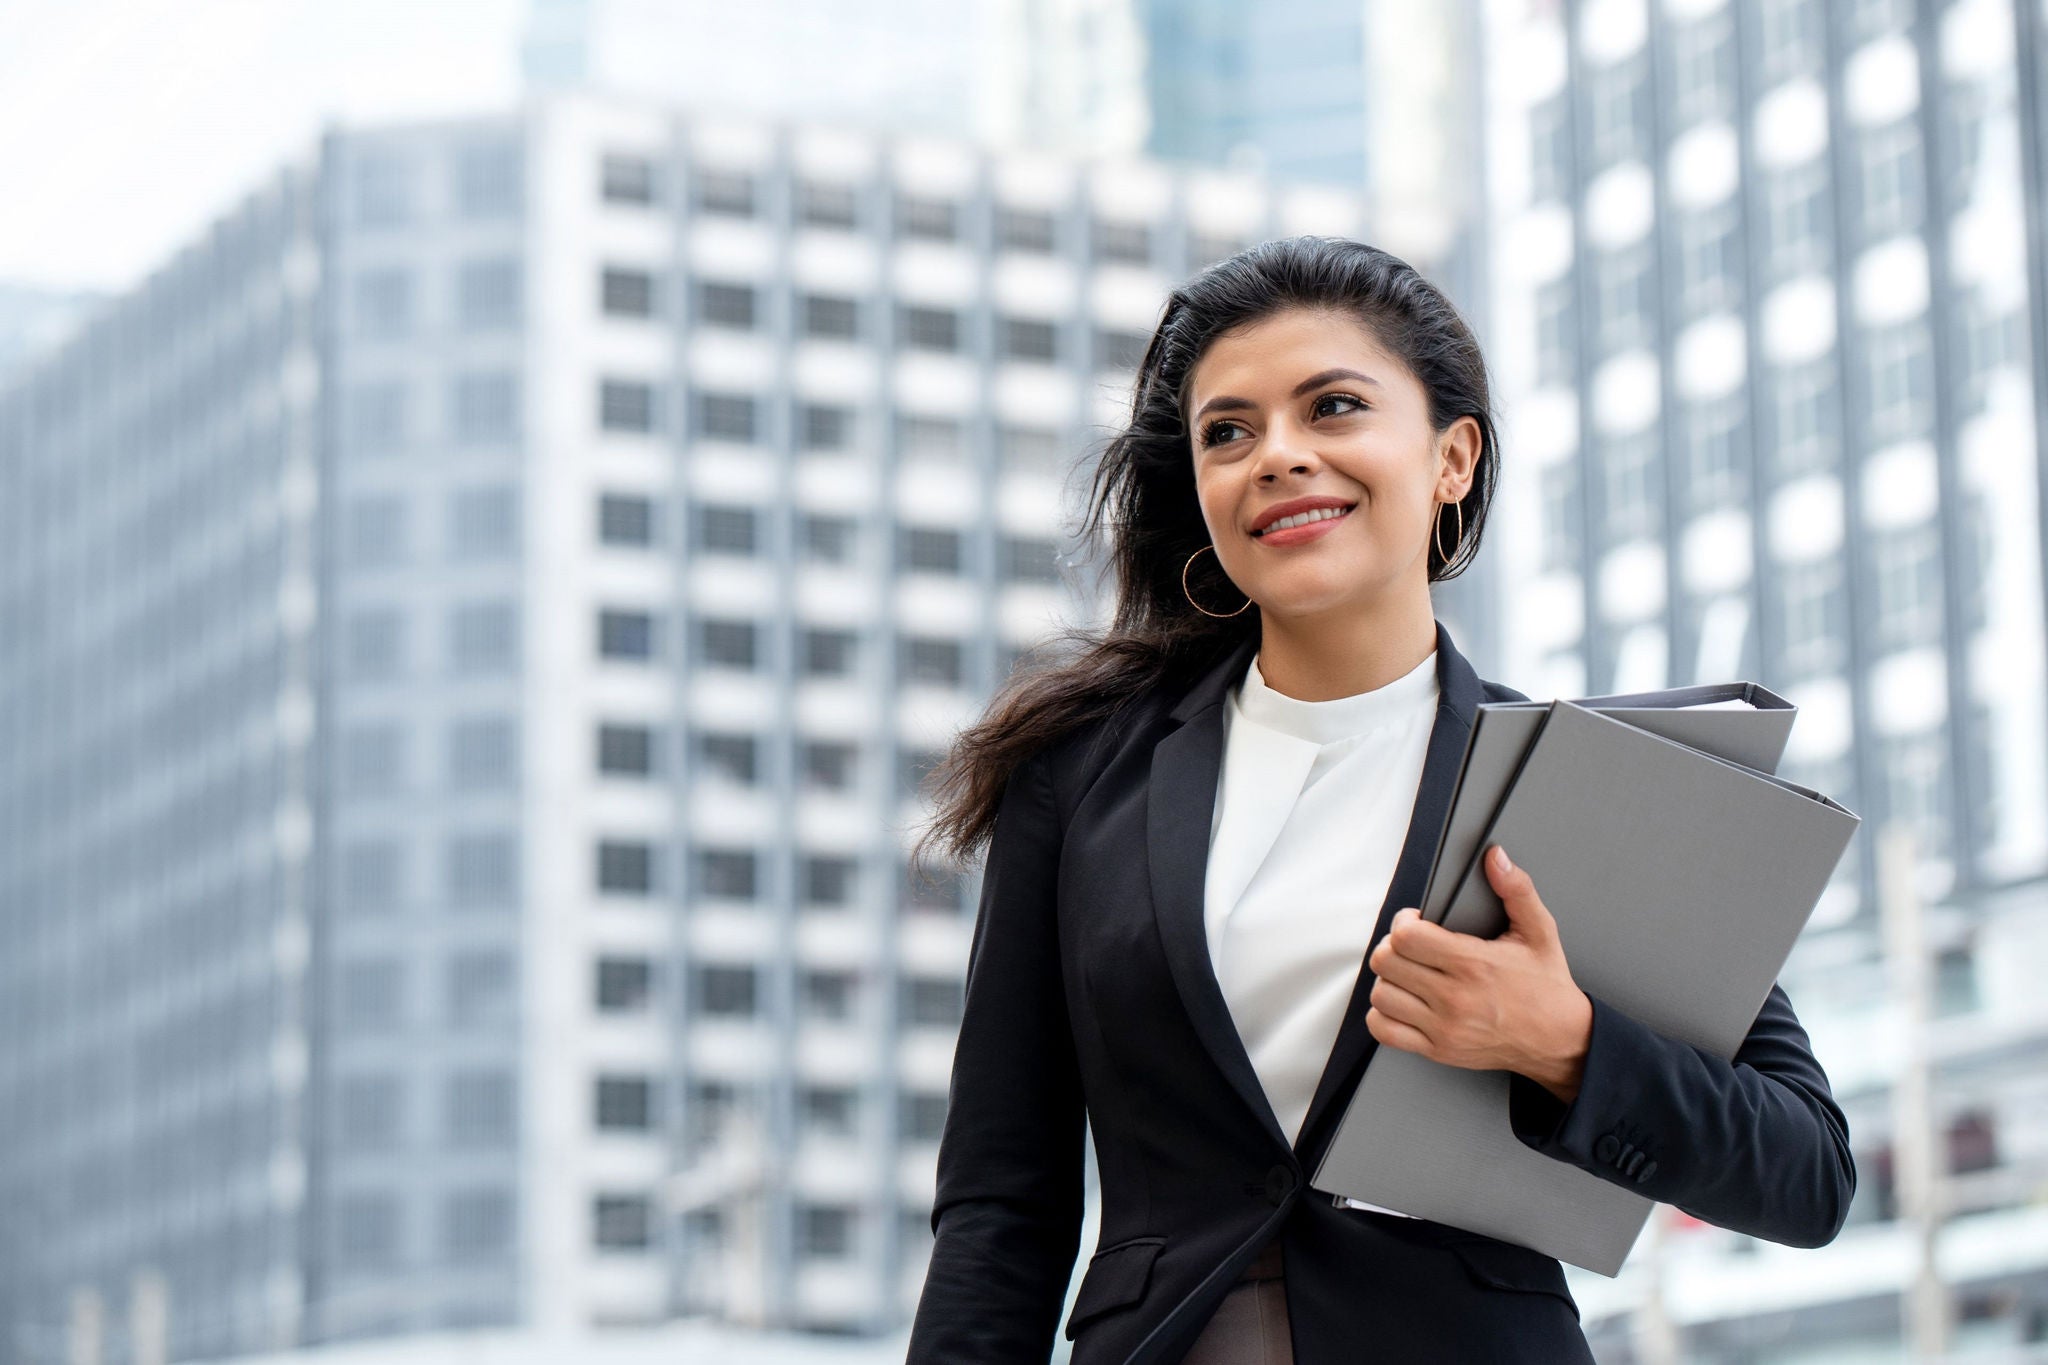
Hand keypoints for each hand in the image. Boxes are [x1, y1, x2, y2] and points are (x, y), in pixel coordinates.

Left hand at [1364, 844, 1593, 1102]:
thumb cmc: (1547, 986)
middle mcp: (1455, 998)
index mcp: (1474, 964)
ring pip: (1382, 995)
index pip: (1406, 937)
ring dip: (1389, 979)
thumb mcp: (1539, 932)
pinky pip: (1384, 1031)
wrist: (1561, 1041)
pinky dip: (1384, 1014)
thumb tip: (1495, 858)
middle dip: (1392, 946)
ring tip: (1409, 973)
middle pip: (1386, 962)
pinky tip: (1404, 1002)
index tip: (1416, 922)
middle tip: (1410, 946)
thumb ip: (1516, 890)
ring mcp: (1444, 1028)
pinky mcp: (1438, 1050)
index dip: (1404, 922)